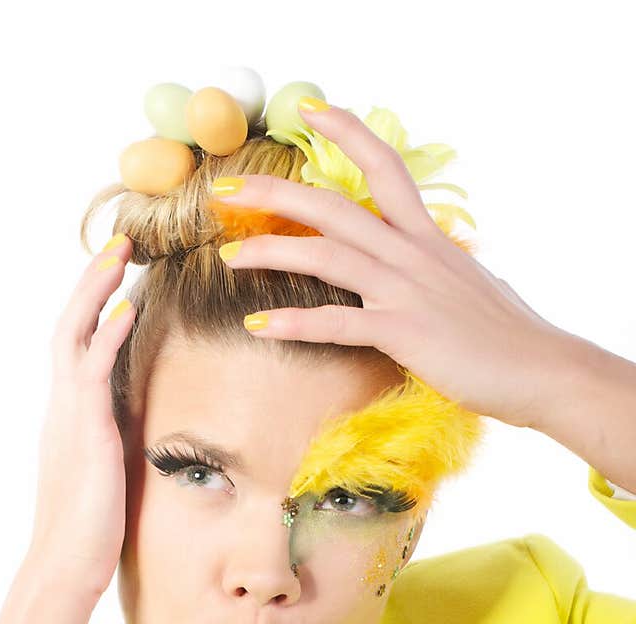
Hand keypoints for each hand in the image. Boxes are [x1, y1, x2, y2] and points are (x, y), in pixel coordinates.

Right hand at [29, 236, 135, 593]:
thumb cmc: (88, 534)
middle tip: (120, 242)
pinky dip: (107, 336)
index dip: (94, 307)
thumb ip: (115, 447)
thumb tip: (133, 438)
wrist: (65, 567)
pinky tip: (127, 308)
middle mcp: (63, 409)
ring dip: (97, 291)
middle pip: (70, 326)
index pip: (77, 347)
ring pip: (75, 336)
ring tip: (121, 253)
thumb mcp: (106, 479)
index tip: (118, 276)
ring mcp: (70, 418)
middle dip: (93, 282)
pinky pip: (92, 371)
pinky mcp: (85, 433)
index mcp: (69, 418)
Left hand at [211, 102, 569, 428]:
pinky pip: (337, 323)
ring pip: (326, 256)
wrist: (540, 369)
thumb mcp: (469, 283)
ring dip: (271, 254)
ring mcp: (406, 290)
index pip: (385, 168)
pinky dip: (294, 323)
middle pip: (333, 207)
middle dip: (275, 193)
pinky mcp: (404, 332)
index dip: (347, 133)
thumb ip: (440, 267)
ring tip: (229, 258)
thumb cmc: (506, 335)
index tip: (309, 111)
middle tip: (226, 188)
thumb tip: (434, 261)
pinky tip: (257, 325)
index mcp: (427, 237)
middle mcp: (412, 253)